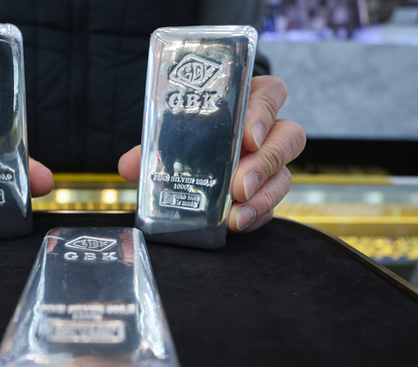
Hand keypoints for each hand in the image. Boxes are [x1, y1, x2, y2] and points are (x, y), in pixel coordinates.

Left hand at [118, 75, 305, 232]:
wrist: (187, 171)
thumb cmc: (184, 142)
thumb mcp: (167, 140)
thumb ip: (150, 149)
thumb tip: (128, 165)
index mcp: (245, 104)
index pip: (270, 94)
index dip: (265, 112)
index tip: (248, 136)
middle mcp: (265, 133)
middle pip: (289, 136)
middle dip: (267, 161)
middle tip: (241, 183)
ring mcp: (269, 165)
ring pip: (285, 173)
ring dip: (264, 194)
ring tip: (238, 210)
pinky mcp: (265, 193)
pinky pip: (273, 205)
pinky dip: (256, 214)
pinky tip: (237, 222)